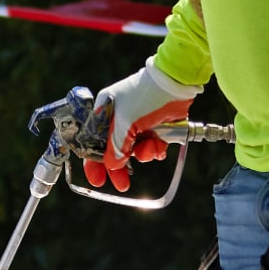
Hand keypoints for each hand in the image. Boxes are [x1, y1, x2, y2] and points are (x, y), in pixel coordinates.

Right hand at [83, 63, 201, 190]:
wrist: (174, 84)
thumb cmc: (143, 97)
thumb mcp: (124, 123)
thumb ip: (116, 147)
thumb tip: (112, 165)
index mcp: (105, 111)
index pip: (94, 141)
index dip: (94, 162)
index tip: (97, 179)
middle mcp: (120, 118)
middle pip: (115, 150)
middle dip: (120, 167)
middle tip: (122, 185)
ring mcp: (139, 123)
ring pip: (136, 150)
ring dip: (143, 154)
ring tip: (149, 148)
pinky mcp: (156, 127)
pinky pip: (151, 146)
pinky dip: (155, 149)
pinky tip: (159, 145)